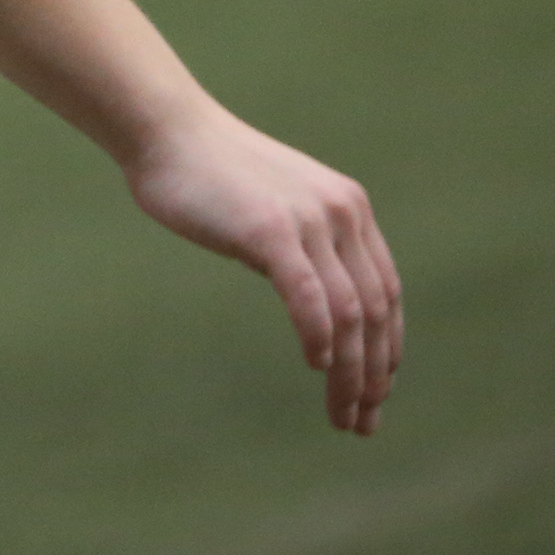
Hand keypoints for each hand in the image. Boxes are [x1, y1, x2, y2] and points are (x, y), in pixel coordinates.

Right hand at [125, 107, 401, 434]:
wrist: (167, 131)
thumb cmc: (210, 174)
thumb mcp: (275, 210)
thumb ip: (302, 249)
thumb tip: (316, 308)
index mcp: (349, 208)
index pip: (387, 293)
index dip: (387, 349)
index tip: (378, 393)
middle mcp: (342, 213)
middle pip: (374, 311)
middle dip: (374, 375)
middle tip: (363, 422)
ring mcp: (309, 219)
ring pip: (348, 313)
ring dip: (350, 373)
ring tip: (343, 415)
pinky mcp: (271, 229)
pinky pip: (309, 296)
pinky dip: (318, 336)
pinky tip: (316, 366)